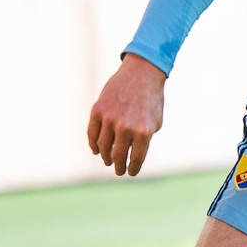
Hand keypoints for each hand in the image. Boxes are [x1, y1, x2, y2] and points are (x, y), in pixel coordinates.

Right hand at [88, 53, 166, 176]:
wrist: (141, 74)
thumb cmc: (151, 100)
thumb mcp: (155, 122)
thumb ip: (144, 140)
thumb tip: (130, 156)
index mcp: (143, 132)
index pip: (135, 159)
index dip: (132, 169)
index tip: (130, 172)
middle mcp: (125, 127)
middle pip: (117, 156)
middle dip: (118, 166)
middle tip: (118, 170)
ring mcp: (110, 119)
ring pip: (102, 147)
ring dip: (105, 157)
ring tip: (108, 161)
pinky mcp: (98, 110)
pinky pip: (92, 133)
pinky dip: (93, 145)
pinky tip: (97, 151)